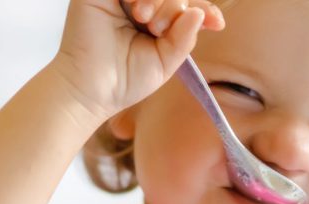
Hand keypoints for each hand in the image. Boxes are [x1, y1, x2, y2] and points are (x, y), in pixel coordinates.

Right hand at [47, 0, 224, 118]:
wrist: (91, 90)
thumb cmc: (125, 80)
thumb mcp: (166, 61)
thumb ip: (184, 38)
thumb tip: (200, 13)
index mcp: (156, 20)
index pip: (185, 5)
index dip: (204, 9)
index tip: (216, 23)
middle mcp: (138, 4)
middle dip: (177, 5)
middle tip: (161, 28)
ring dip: (161, 0)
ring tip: (150, 23)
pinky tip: (140, 13)